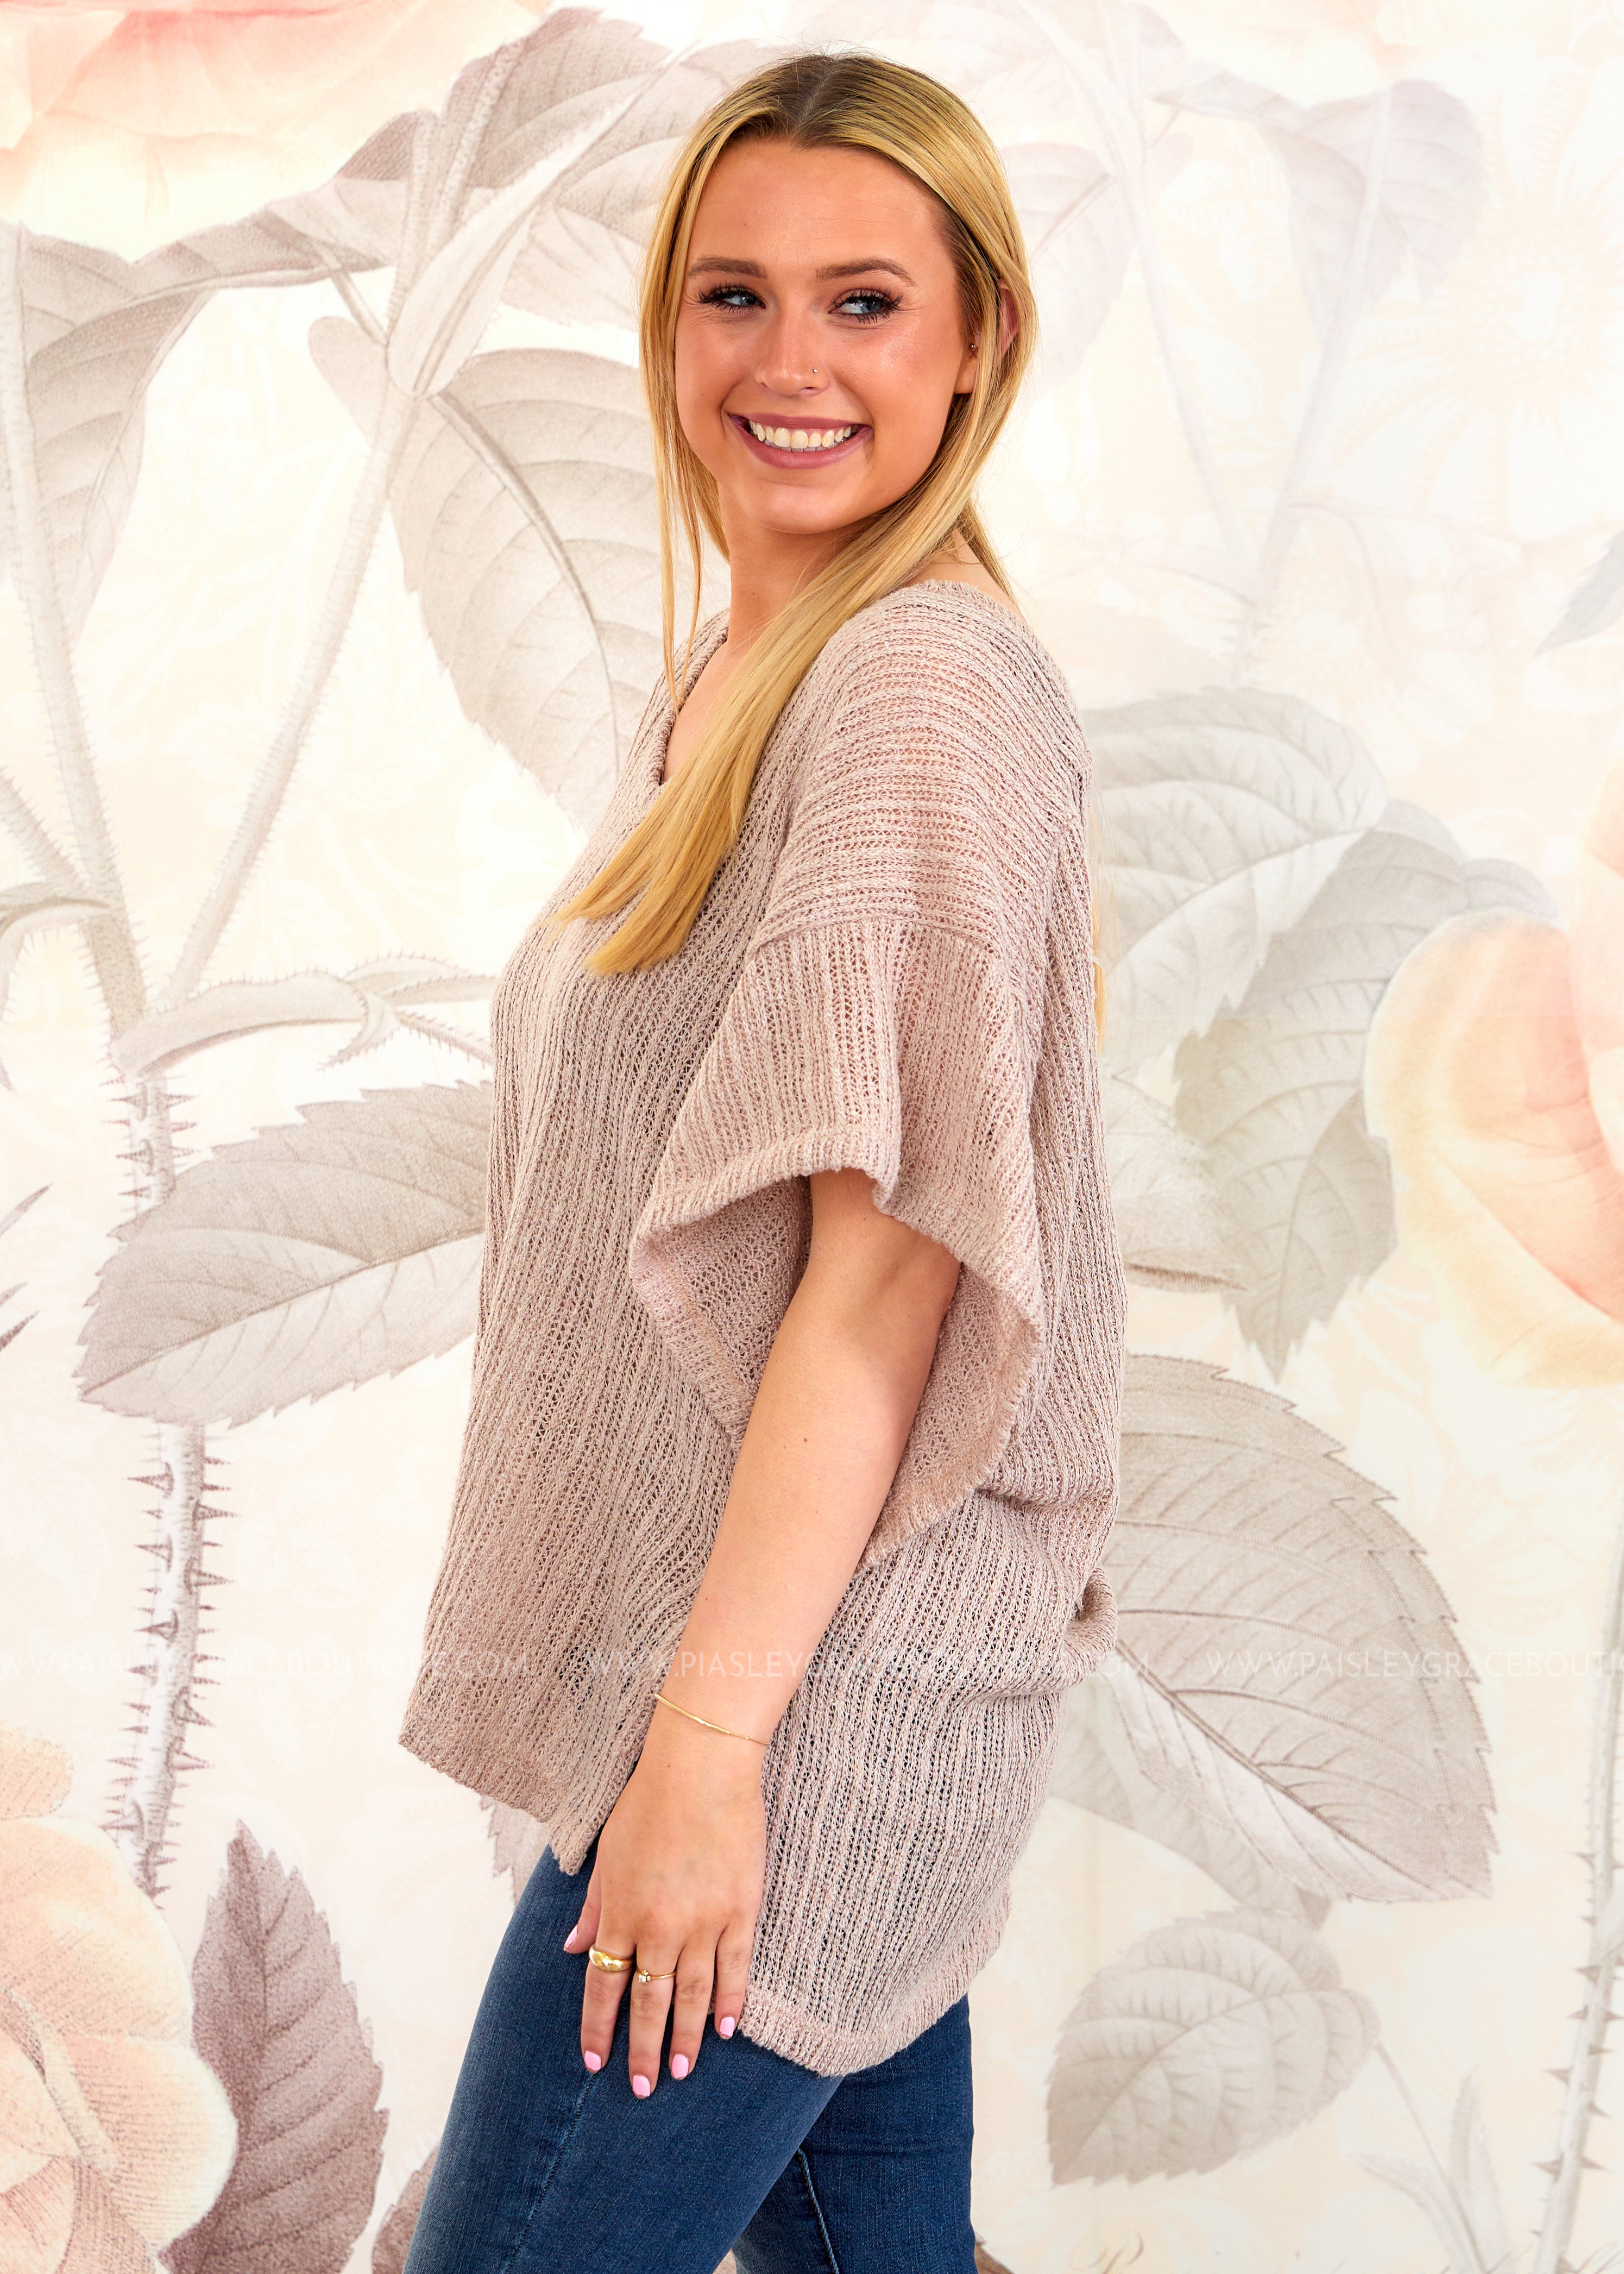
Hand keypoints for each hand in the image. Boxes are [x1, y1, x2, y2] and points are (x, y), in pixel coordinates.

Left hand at [562, 1704, 766, 2094]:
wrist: (701, 1767)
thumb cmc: (647, 1802)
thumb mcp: (607, 1854)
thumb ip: (594, 1907)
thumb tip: (572, 1949)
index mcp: (621, 1913)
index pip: (605, 1986)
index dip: (599, 2027)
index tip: (595, 2061)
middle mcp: (659, 1927)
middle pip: (649, 2002)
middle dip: (642, 2049)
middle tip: (642, 2088)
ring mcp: (703, 1922)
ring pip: (692, 1996)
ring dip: (685, 2039)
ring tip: (680, 2072)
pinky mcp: (740, 1910)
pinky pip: (735, 1968)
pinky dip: (731, 2001)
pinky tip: (729, 2029)